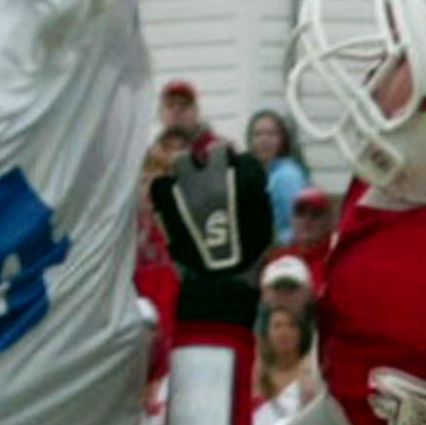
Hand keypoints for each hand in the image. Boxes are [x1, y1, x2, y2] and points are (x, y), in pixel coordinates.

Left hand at [151, 138, 273, 298]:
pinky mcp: (167, 200)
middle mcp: (217, 176)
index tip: (239, 174)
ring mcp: (189, 186)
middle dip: (218, 156)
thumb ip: (258, 198)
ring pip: (183, 159)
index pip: (246, 160)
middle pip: (216, 149)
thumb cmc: (246, 252)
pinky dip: (166, 188)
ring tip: (190, 179)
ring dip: (188, 166)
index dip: (243, 168)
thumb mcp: (264, 221)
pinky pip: (161, 183)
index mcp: (246, 180)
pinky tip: (172, 197)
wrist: (218, 275)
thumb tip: (252, 185)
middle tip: (215, 168)